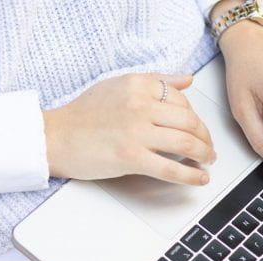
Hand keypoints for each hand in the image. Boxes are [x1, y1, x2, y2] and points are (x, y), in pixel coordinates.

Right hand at [43, 74, 214, 184]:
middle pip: (190, 121)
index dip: (194, 117)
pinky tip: (200, 178)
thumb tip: (187, 79)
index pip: (181, 100)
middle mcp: (140, 104)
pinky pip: (171, 168)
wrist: (55, 137)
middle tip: (207, 147)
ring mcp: (137, 131)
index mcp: (138, 85)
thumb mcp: (118, 85)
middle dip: (205, 137)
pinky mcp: (131, 157)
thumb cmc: (82, 114)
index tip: (196, 128)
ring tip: (207, 161)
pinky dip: (191, 176)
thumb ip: (155, 81)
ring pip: (186, 142)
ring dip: (204, 154)